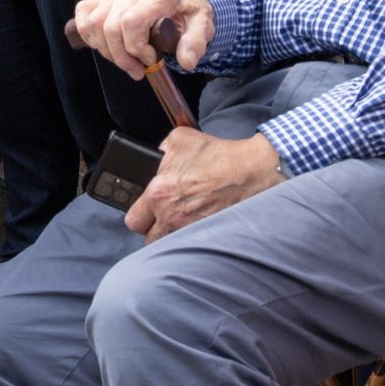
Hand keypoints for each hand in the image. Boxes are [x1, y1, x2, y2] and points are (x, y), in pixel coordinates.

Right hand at [70, 0, 214, 76]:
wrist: (181, 2)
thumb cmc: (188, 15)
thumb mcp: (203, 26)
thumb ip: (196, 42)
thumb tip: (186, 62)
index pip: (131, 21)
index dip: (135, 46)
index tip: (151, 60)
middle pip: (110, 26)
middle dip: (121, 56)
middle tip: (138, 70)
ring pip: (94, 24)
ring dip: (107, 50)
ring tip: (125, 62)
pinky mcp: (104, 2)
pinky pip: (84, 16)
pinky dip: (89, 35)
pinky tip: (106, 46)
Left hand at [126, 128, 283, 241]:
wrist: (251, 169)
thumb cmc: (218, 154)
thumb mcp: (179, 140)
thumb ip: (158, 151)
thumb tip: (153, 157)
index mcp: (159, 195)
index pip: (133, 220)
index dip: (138, 214)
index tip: (144, 209)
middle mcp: (172, 217)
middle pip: (148, 239)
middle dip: (151, 229)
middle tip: (160, 217)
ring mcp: (191, 229)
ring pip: (169, 245)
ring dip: (170, 236)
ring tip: (178, 222)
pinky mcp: (210, 234)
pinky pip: (192, 243)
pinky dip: (191, 238)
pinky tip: (197, 225)